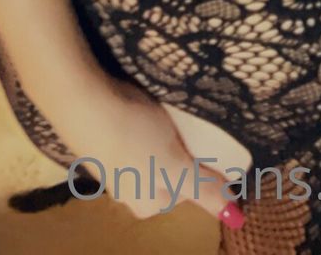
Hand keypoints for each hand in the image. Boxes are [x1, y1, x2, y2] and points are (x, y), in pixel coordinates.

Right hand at [58, 73, 244, 224]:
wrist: (84, 103)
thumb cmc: (134, 138)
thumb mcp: (177, 166)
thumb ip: (204, 191)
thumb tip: (236, 218)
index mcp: (147, 205)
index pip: (186, 190)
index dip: (198, 166)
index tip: (200, 142)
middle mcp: (128, 193)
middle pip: (168, 173)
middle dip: (179, 151)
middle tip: (181, 126)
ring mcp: (111, 166)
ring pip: (150, 154)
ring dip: (160, 135)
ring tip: (158, 113)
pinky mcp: (100, 139)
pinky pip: (131, 135)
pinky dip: (140, 123)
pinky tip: (137, 108)